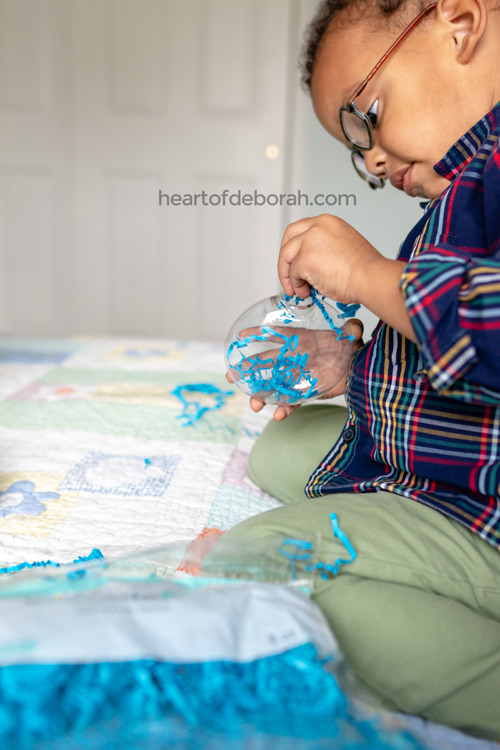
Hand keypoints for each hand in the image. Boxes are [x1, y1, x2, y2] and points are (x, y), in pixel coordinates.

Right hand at [225, 319, 363, 420]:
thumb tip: (358, 325)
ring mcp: (297, 376)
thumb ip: (353, 329)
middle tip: (231, 377)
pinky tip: (278, 417)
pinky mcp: (304, 391)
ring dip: (260, 395)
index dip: (258, 334)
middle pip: (265, 364)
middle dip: (247, 370)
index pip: (275, 335)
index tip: (240, 336)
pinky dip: (284, 410)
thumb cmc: (350, 348)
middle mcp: (294, 358)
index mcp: (299, 341)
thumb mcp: (352, 336)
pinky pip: (291, 402)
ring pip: (273, 385)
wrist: (356, 368)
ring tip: (254, 405)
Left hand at [278, 214, 383, 303]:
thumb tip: (313, 265)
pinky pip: (293, 274)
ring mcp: (309, 242)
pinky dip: (297, 285)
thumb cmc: (365, 270)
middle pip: (289, 238)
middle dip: (285, 259)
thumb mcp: (343, 248)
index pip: (302, 229)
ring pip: (286, 257)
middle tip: (288, 274)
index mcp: (328, 222)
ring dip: (288, 276)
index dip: (296, 246)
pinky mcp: (304, 259)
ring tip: (299, 289)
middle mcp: (317, 227)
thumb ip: (324, 250)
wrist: (370, 278)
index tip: (295, 258)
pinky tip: (307, 292)